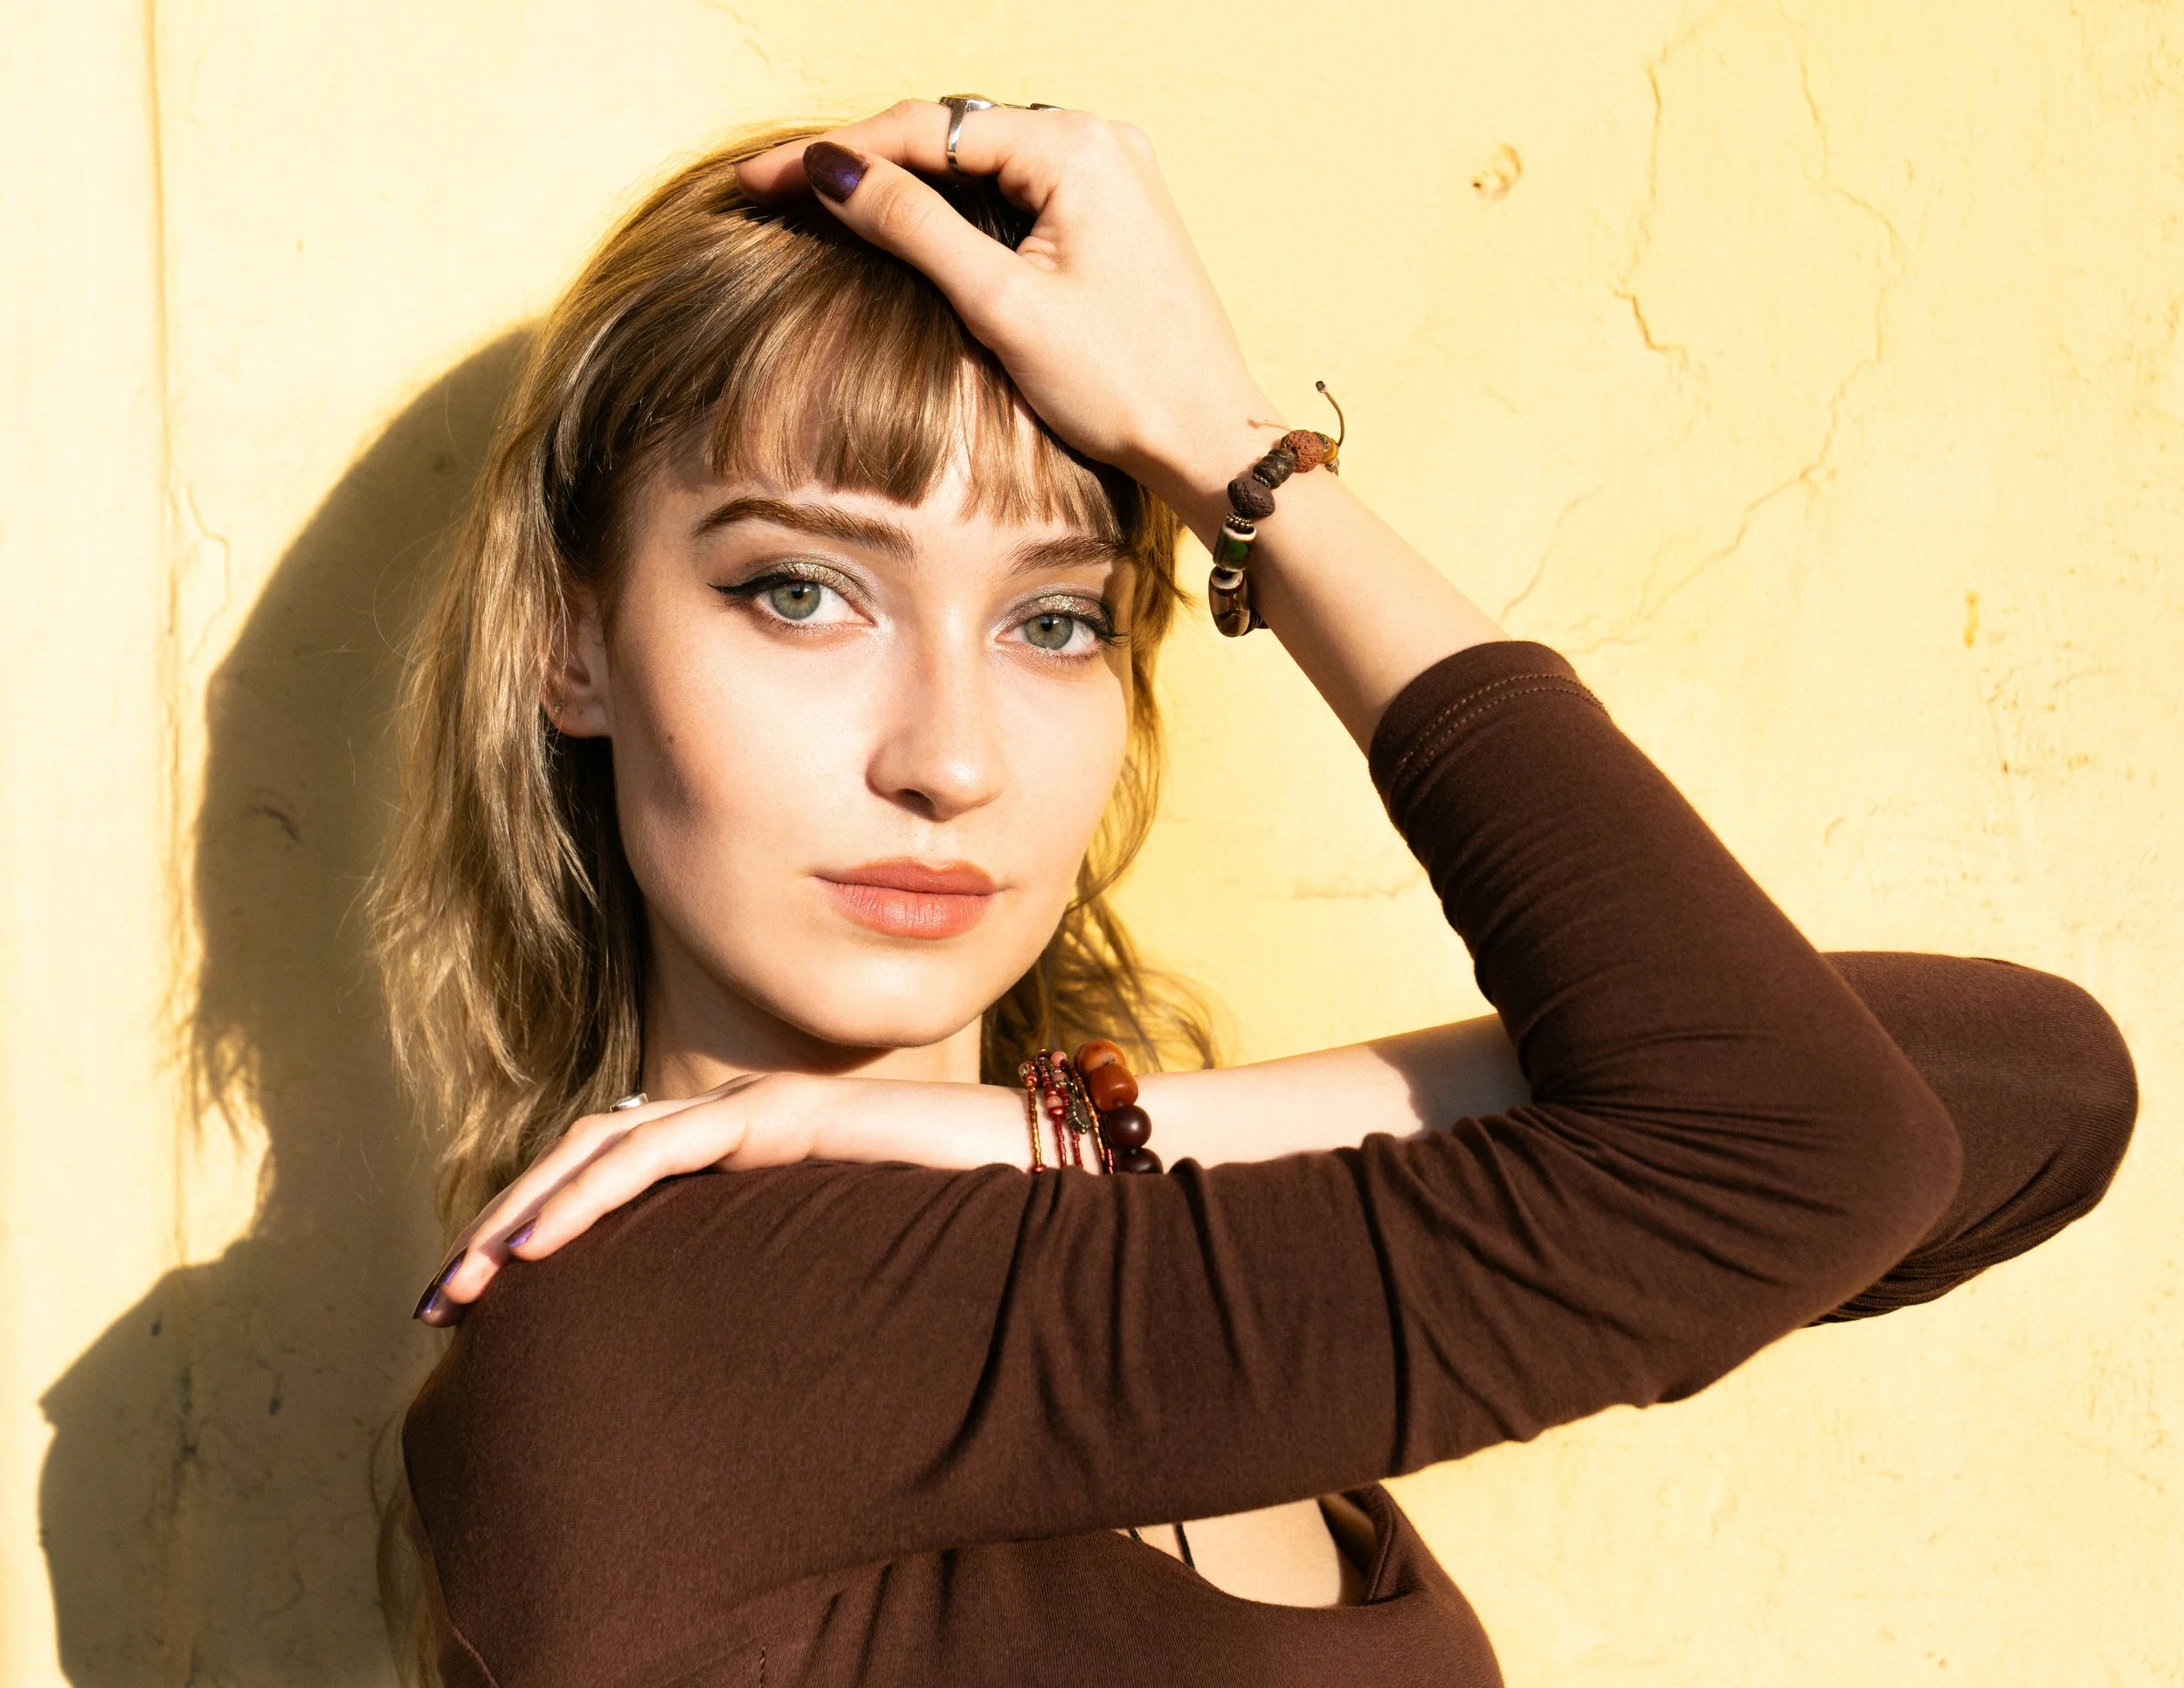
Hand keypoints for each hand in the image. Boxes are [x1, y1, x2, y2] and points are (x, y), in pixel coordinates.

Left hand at [412, 1072, 1023, 1324]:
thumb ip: (785, 1277)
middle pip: (583, 1157)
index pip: (613, 1175)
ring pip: (600, 1147)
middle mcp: (740, 1121)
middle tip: (439, 1302)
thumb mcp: (848, 1263)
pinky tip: (538, 1250)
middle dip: (499, 1225)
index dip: (535, 1228)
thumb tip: (726, 1356)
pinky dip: (584, 1196)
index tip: (478, 1307)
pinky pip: (657, 1152)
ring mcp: (759, 1111)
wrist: (1061, 1175)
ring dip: (519, 1213)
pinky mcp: (784, 1117)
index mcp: (748, 1156)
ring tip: (465, 1282)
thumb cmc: (970, 1231)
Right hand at [736, 101, 1278, 527]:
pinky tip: (910, 224)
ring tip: (828, 204)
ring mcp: (1112, 172)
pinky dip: (958, 204)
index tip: (761, 181)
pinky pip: (1017, 186)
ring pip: (980, 159)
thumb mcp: (1002, 305)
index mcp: (1075, 147)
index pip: (925, 128)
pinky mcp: (1115, 210)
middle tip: (780, 191)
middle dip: (865, 160)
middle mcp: (1099, 139)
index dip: (834, 153)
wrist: (1209, 439)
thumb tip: (831, 171)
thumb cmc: (1122, 384)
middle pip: (951, 132)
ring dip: (908, 180)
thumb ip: (913, 228)